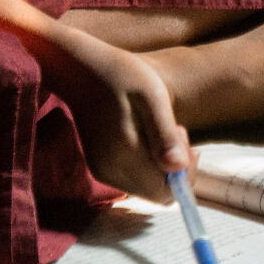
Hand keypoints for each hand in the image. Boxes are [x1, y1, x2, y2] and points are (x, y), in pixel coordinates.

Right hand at [35, 25, 191, 201]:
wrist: (79, 69)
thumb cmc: (121, 74)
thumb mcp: (151, 95)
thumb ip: (164, 134)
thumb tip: (179, 168)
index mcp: (124, 155)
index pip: (166, 193)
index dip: (184, 174)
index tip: (183, 137)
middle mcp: (110, 171)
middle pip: (157, 194)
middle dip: (174, 170)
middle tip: (173, 130)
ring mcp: (102, 171)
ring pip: (146, 188)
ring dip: (160, 166)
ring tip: (156, 128)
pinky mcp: (99, 166)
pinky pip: (133, 179)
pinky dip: (145, 164)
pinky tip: (143, 135)